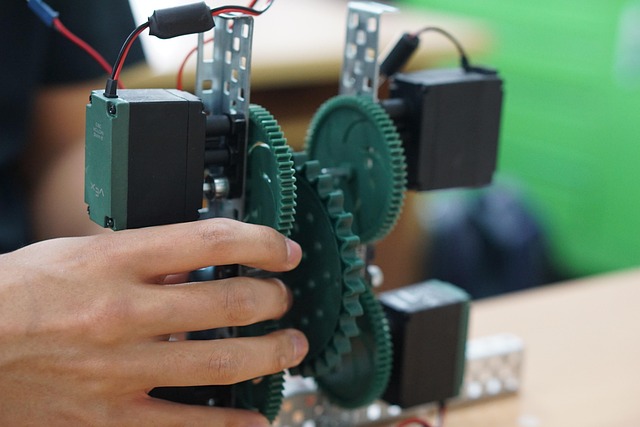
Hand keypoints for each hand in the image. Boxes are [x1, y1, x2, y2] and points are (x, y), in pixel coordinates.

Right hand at [0, 218, 307, 425]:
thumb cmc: (18, 294)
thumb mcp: (80, 252)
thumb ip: (142, 255)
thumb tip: (196, 258)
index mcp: (116, 262)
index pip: (212, 240)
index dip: (262, 242)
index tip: (284, 251)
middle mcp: (125, 313)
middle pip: (230, 302)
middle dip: (272, 299)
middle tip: (283, 299)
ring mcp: (121, 369)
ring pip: (222, 363)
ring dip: (270, 354)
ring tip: (290, 346)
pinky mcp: (110, 415)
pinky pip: (185, 425)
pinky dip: (230, 425)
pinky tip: (256, 418)